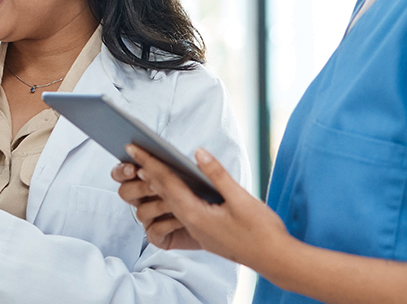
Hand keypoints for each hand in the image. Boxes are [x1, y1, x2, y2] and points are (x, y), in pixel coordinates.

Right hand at [111, 160, 201, 250]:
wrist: (217, 223)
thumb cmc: (203, 196)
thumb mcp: (192, 175)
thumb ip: (180, 165)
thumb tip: (177, 155)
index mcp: (146, 179)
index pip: (122, 173)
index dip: (123, 170)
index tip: (133, 168)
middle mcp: (144, 199)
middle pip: (125, 192)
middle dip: (139, 187)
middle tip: (154, 184)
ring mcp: (149, 219)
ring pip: (141, 212)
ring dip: (158, 205)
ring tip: (175, 201)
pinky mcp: (158, 237)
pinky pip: (155, 231)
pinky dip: (168, 224)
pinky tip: (181, 219)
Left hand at [127, 144, 289, 265]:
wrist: (274, 259)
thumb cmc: (261, 230)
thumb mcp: (240, 199)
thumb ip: (217, 175)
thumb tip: (197, 153)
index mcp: (196, 215)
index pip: (166, 183)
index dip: (149, 162)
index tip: (133, 148)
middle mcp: (192, 223)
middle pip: (163, 192)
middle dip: (147, 171)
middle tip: (132, 152)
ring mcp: (197, 230)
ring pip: (170, 203)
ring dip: (157, 185)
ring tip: (146, 168)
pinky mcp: (205, 233)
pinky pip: (181, 211)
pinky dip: (172, 196)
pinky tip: (172, 189)